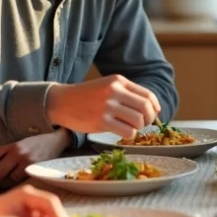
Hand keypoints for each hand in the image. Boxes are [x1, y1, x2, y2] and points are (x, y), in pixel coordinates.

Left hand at [0, 131, 71, 187]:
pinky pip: (20, 181)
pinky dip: (14, 183)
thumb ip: (5, 143)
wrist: (55, 138)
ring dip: (3, 182)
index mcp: (10, 142)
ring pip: (9, 179)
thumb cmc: (34, 136)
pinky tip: (12, 181)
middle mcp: (17, 152)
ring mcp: (27, 162)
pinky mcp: (35, 169)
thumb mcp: (18, 135)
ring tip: (0, 183)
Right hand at [46, 75, 160, 138]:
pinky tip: (122, 132)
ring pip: (138, 121)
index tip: (155, 114)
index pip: (147, 94)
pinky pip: (127, 132)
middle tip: (143, 124)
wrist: (62, 102)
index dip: (155, 106)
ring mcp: (108, 106)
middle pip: (145, 108)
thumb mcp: (107, 87)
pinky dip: (129, 135)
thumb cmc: (87, 97)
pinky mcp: (101, 121)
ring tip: (130, 127)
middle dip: (149, 119)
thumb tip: (152, 108)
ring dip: (138, 128)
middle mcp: (114, 91)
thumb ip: (127, 94)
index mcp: (118, 81)